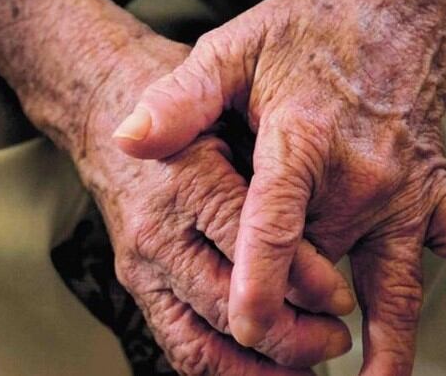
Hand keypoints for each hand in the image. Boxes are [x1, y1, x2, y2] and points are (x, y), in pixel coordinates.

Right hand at [0, 0, 353, 372]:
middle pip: (224, 303)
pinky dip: (222, 369)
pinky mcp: (136, 285)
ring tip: (305, 367)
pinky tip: (262, 369)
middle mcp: (158, 230)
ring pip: (197, 341)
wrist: (105, 113)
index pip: (248, 242)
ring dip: (256, 367)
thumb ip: (264, 149)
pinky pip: (177, 345)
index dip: (301, 278)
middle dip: (288, 336)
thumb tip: (311, 224)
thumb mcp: (221, 97)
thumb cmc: (179, 107)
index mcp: (187, 179)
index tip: (340, 298)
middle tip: (334, 338)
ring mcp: (141, 265)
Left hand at [114, 0, 445, 373]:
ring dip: (390, 340)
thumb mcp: (234, 49)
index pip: (275, 225)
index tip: (245, 328)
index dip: (258, 283)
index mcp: (302, 142)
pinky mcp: (435, 188)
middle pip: (326, 269)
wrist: (393, 14)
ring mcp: (404, 187)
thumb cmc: (308, 34)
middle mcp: (360, 175)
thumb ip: (183, 98)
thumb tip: (131, 138)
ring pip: (397, 279)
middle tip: (282, 358)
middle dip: (301, 321)